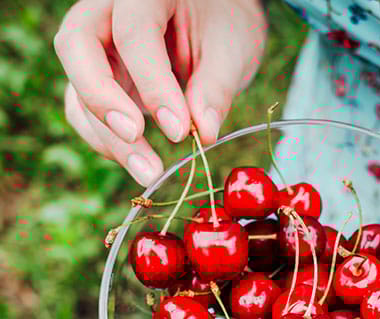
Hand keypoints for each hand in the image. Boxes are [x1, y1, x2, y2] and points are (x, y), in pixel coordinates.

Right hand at [54, 0, 266, 185]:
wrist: (219, 21)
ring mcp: (96, 45)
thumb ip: (216, 87)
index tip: (180, 131)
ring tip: (148, 171)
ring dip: (106, 135)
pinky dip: (106, 139)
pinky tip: (139, 161)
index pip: (133, 33)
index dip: (153, 84)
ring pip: (76, 86)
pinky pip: (83, 109)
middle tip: (137, 138)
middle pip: (78, 49)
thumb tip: (203, 133)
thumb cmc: (225, 26)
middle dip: (103, 100)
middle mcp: (107, 12)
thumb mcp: (232, 50)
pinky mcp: (98, 77)